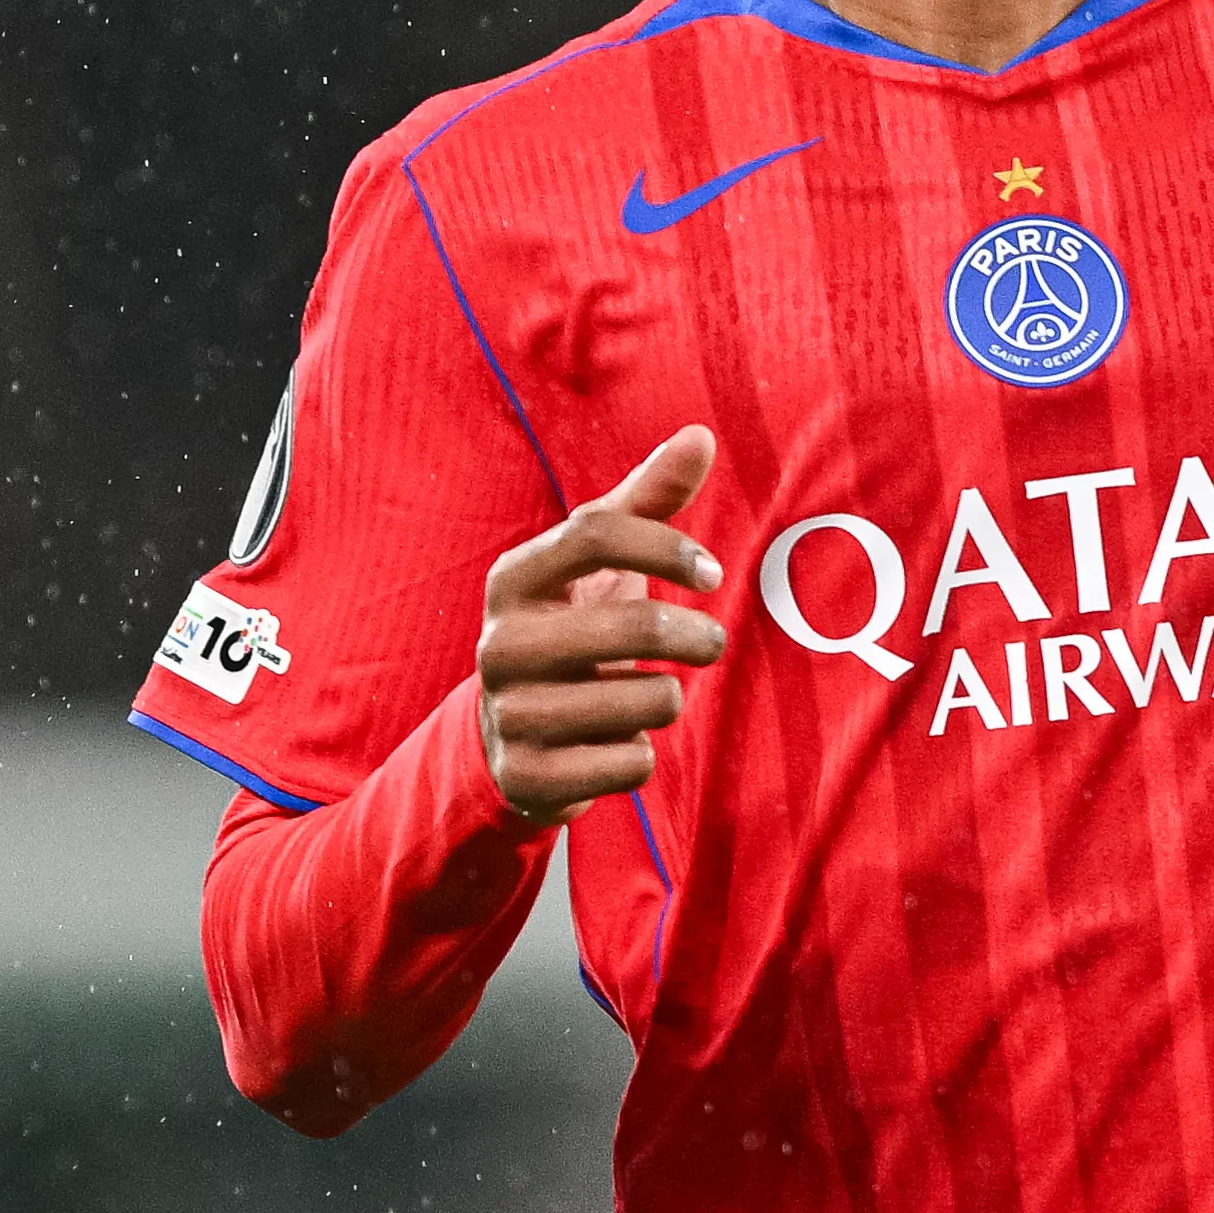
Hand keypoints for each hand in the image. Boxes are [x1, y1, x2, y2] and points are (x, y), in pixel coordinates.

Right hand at [476, 427, 726, 823]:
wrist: (505, 736)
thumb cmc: (571, 624)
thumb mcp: (597, 564)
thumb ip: (648, 498)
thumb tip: (701, 435)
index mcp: (513, 578)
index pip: (595, 531)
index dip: (667, 546)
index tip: (712, 573)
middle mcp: (501, 643)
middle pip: (634, 622)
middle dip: (696, 635)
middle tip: (710, 641)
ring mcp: (511, 713)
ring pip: (648, 701)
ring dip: (666, 698)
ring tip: (647, 695)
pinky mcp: (530, 777)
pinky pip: (632, 763)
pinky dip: (641, 754)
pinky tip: (615, 743)